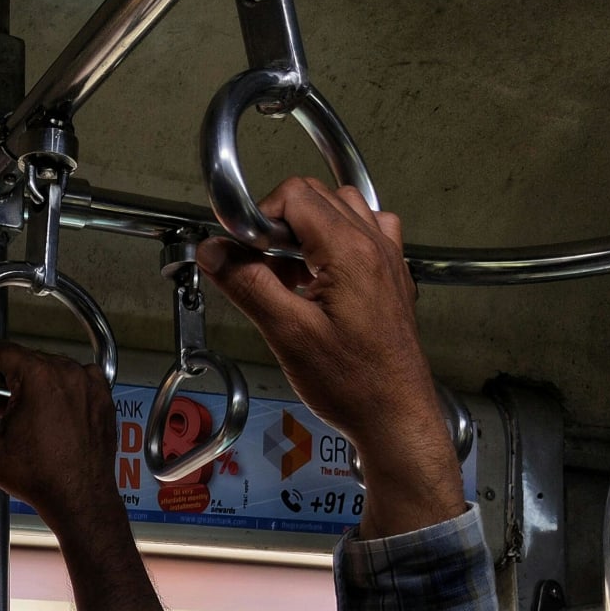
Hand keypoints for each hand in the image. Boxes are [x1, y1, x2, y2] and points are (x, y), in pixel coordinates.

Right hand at [0, 343, 120, 536]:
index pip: (3, 351)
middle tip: (11, 417)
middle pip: (28, 360)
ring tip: (35, 421)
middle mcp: (67, 373)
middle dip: (15, 383)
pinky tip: (59, 419)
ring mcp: (89, 384)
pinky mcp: (103, 397)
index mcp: (37, 377)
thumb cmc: (40, 477)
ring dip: (41, 387)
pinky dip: (67, 394)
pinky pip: (79, 381)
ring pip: (53, 370)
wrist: (79, 497)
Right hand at [197, 177, 461, 538]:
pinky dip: (336, 242)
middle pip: (317, 197)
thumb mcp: (287, 334)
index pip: (294, 195)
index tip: (245, 250)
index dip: (260, 218)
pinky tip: (321, 277)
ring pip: (342, 210)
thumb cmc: (352, 383)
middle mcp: (374, 245)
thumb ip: (247, 284)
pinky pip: (365, 233)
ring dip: (308, 231)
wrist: (394, 414)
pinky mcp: (392, 276)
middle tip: (261, 266)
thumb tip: (215, 252)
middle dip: (280, 224)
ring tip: (290, 274)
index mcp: (349, 251)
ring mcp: (388, 258)